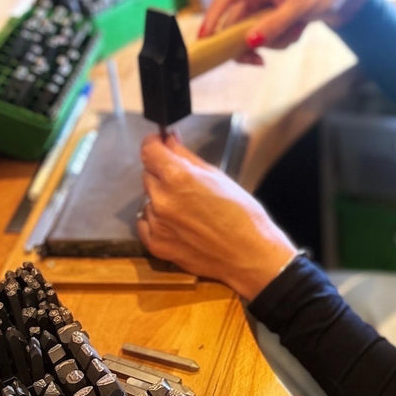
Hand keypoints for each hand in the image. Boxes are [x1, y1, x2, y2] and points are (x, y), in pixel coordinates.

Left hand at [137, 132, 295, 300]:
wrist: (249, 254)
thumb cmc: (242, 214)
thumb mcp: (218, 176)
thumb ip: (186, 157)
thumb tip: (168, 141)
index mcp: (178, 178)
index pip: (149, 151)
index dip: (154, 144)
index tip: (159, 144)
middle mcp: (162, 199)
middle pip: (148, 174)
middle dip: (162, 173)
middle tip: (186, 183)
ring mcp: (156, 224)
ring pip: (148, 200)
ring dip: (161, 198)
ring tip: (189, 209)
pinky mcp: (155, 244)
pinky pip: (146, 223)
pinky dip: (158, 220)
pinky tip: (182, 224)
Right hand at [199, 0, 369, 65]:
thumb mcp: (301, 8)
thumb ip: (276, 24)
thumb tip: (251, 41)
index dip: (212, 16)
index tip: (206, 39)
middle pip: (236, 23)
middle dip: (251, 43)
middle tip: (259, 62)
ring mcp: (264, 7)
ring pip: (254, 34)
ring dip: (274, 41)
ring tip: (298, 31)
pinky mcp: (272, 18)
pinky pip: (268, 37)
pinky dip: (283, 40)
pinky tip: (299, 30)